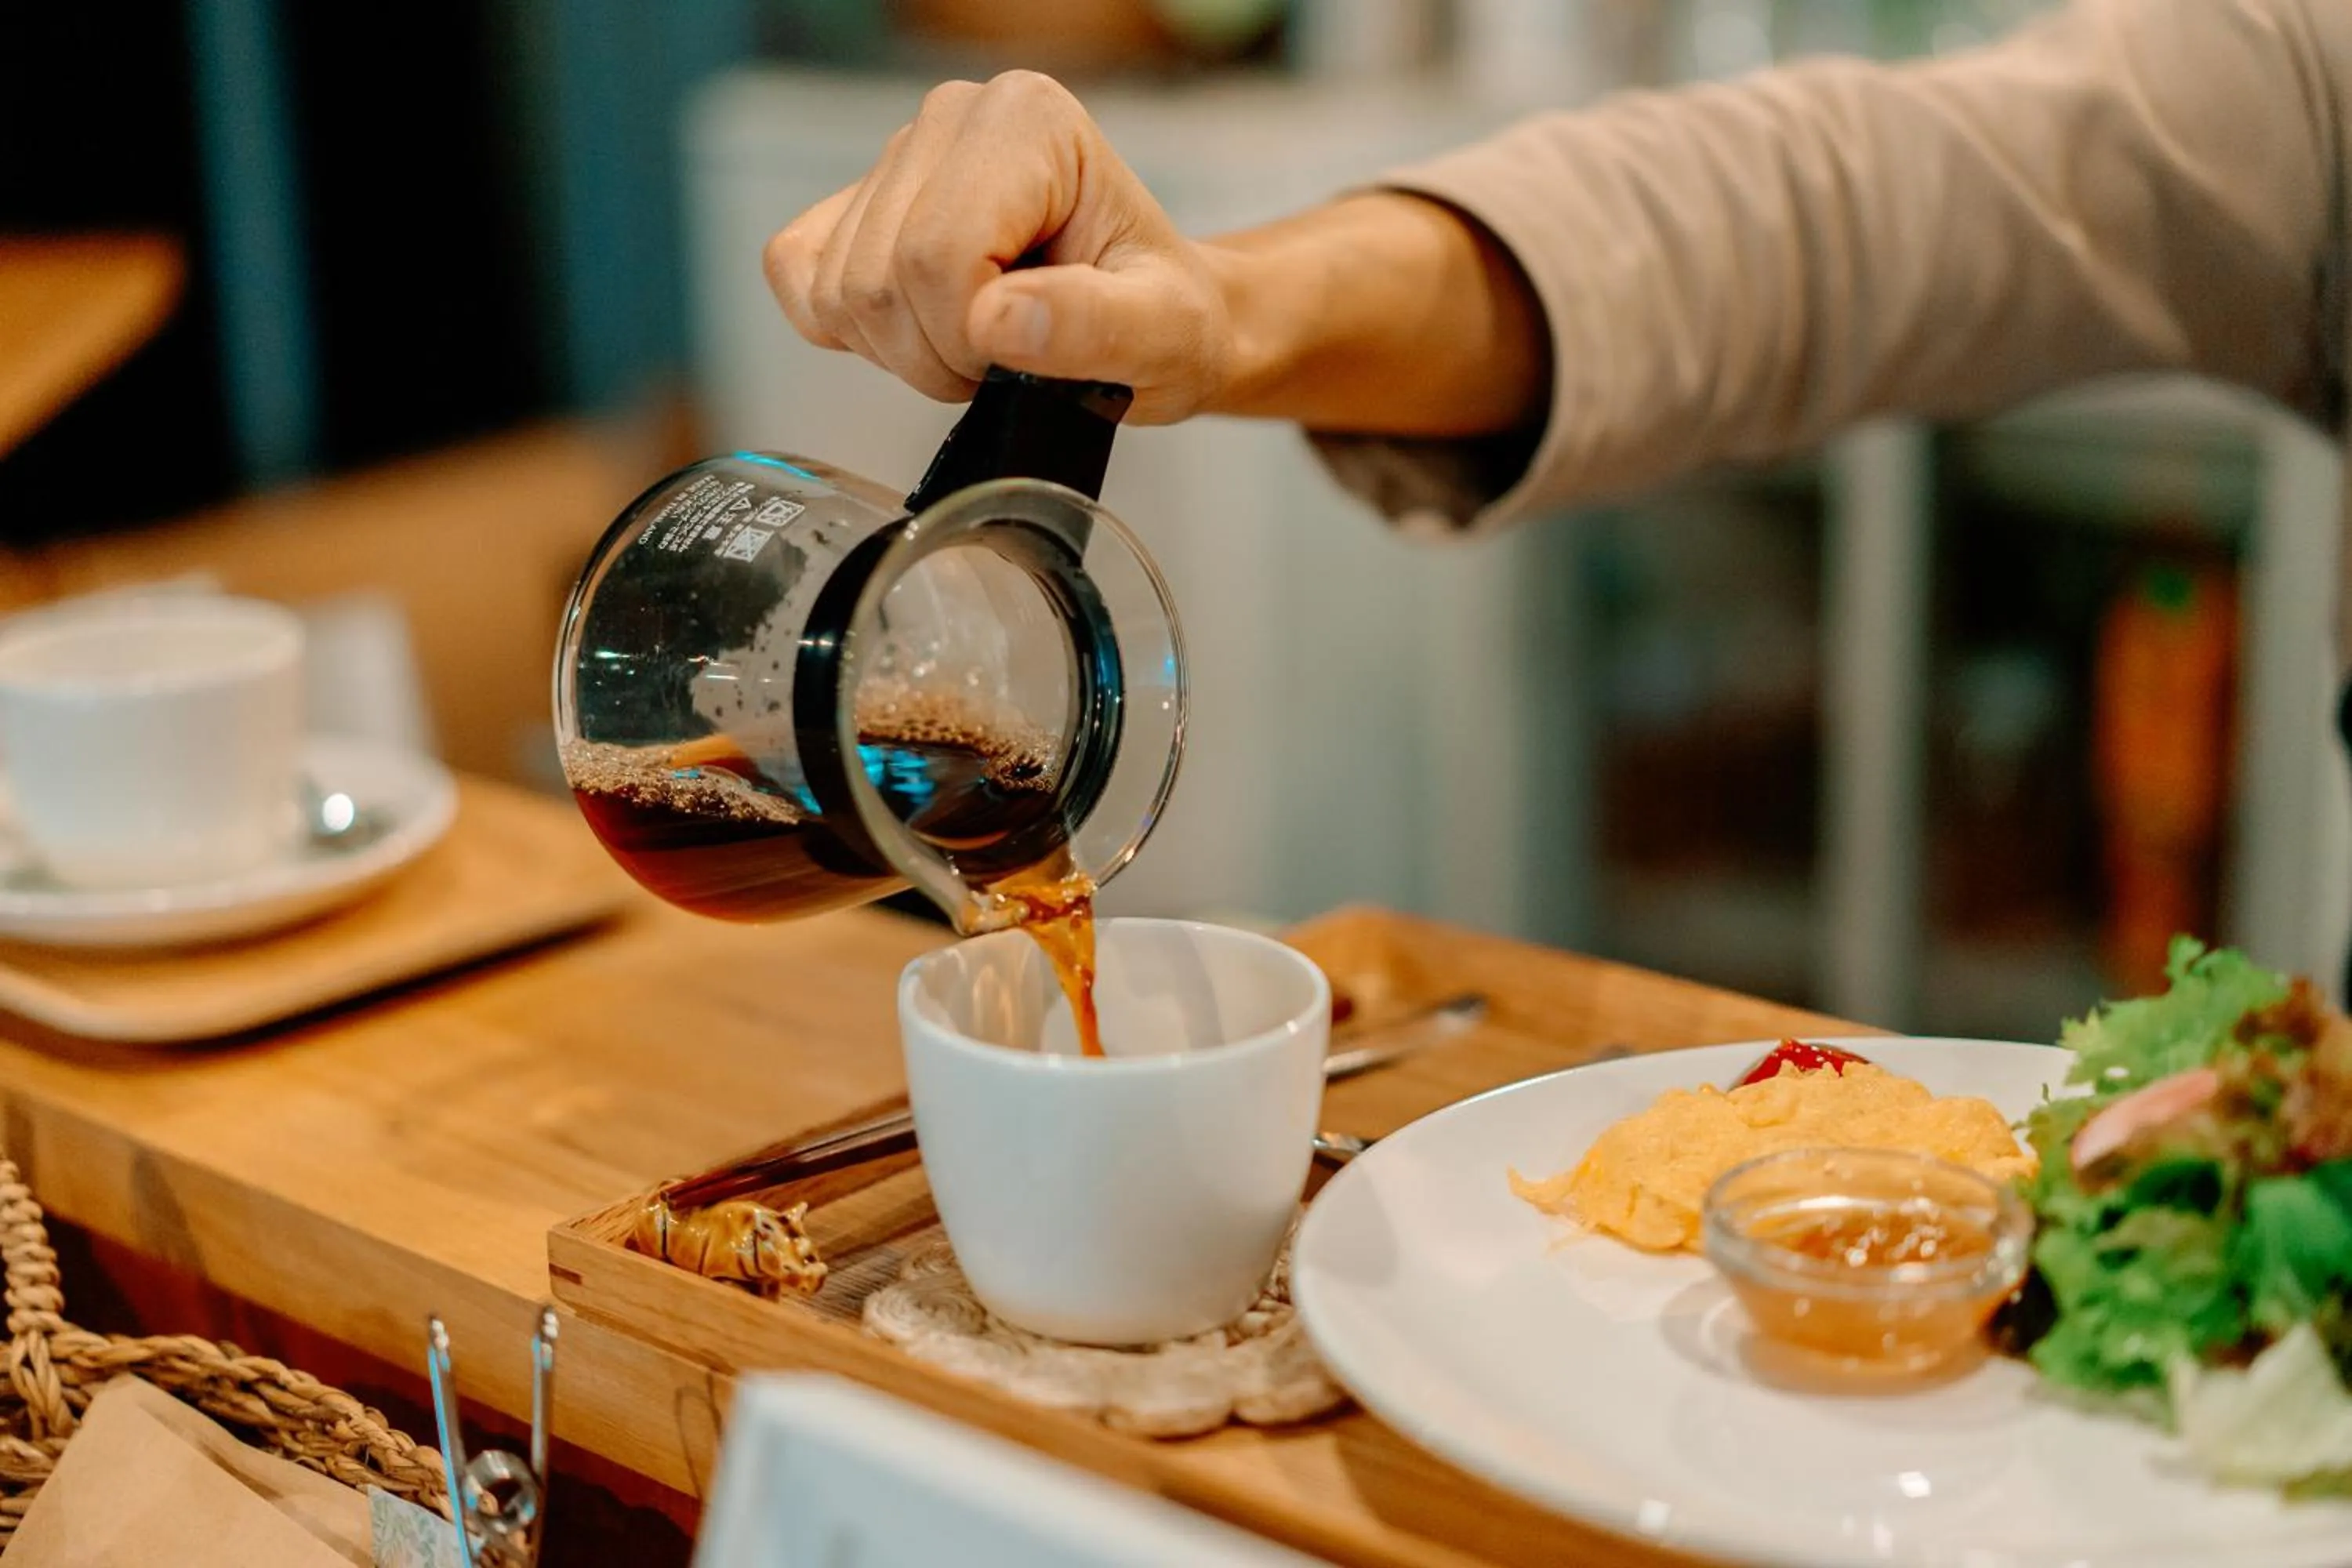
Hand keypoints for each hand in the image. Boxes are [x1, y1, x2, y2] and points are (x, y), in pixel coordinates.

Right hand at [764, 71, 1236, 423]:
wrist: (1157, 319)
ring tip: (980, 346)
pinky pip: (796, 277)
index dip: (971, 340)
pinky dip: (850, 334)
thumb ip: (1095, 326)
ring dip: (904, 354)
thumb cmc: (1165, 320)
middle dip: (938, 356)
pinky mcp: (851, 206)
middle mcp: (951, 117)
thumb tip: (997, 321)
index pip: (938, 253)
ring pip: (837, 291)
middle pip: (877, 278)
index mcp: (1028, 121)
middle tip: (1007, 362)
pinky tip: (923, 332)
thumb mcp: (1164, 335)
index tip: (1031, 357)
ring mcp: (895, 158)